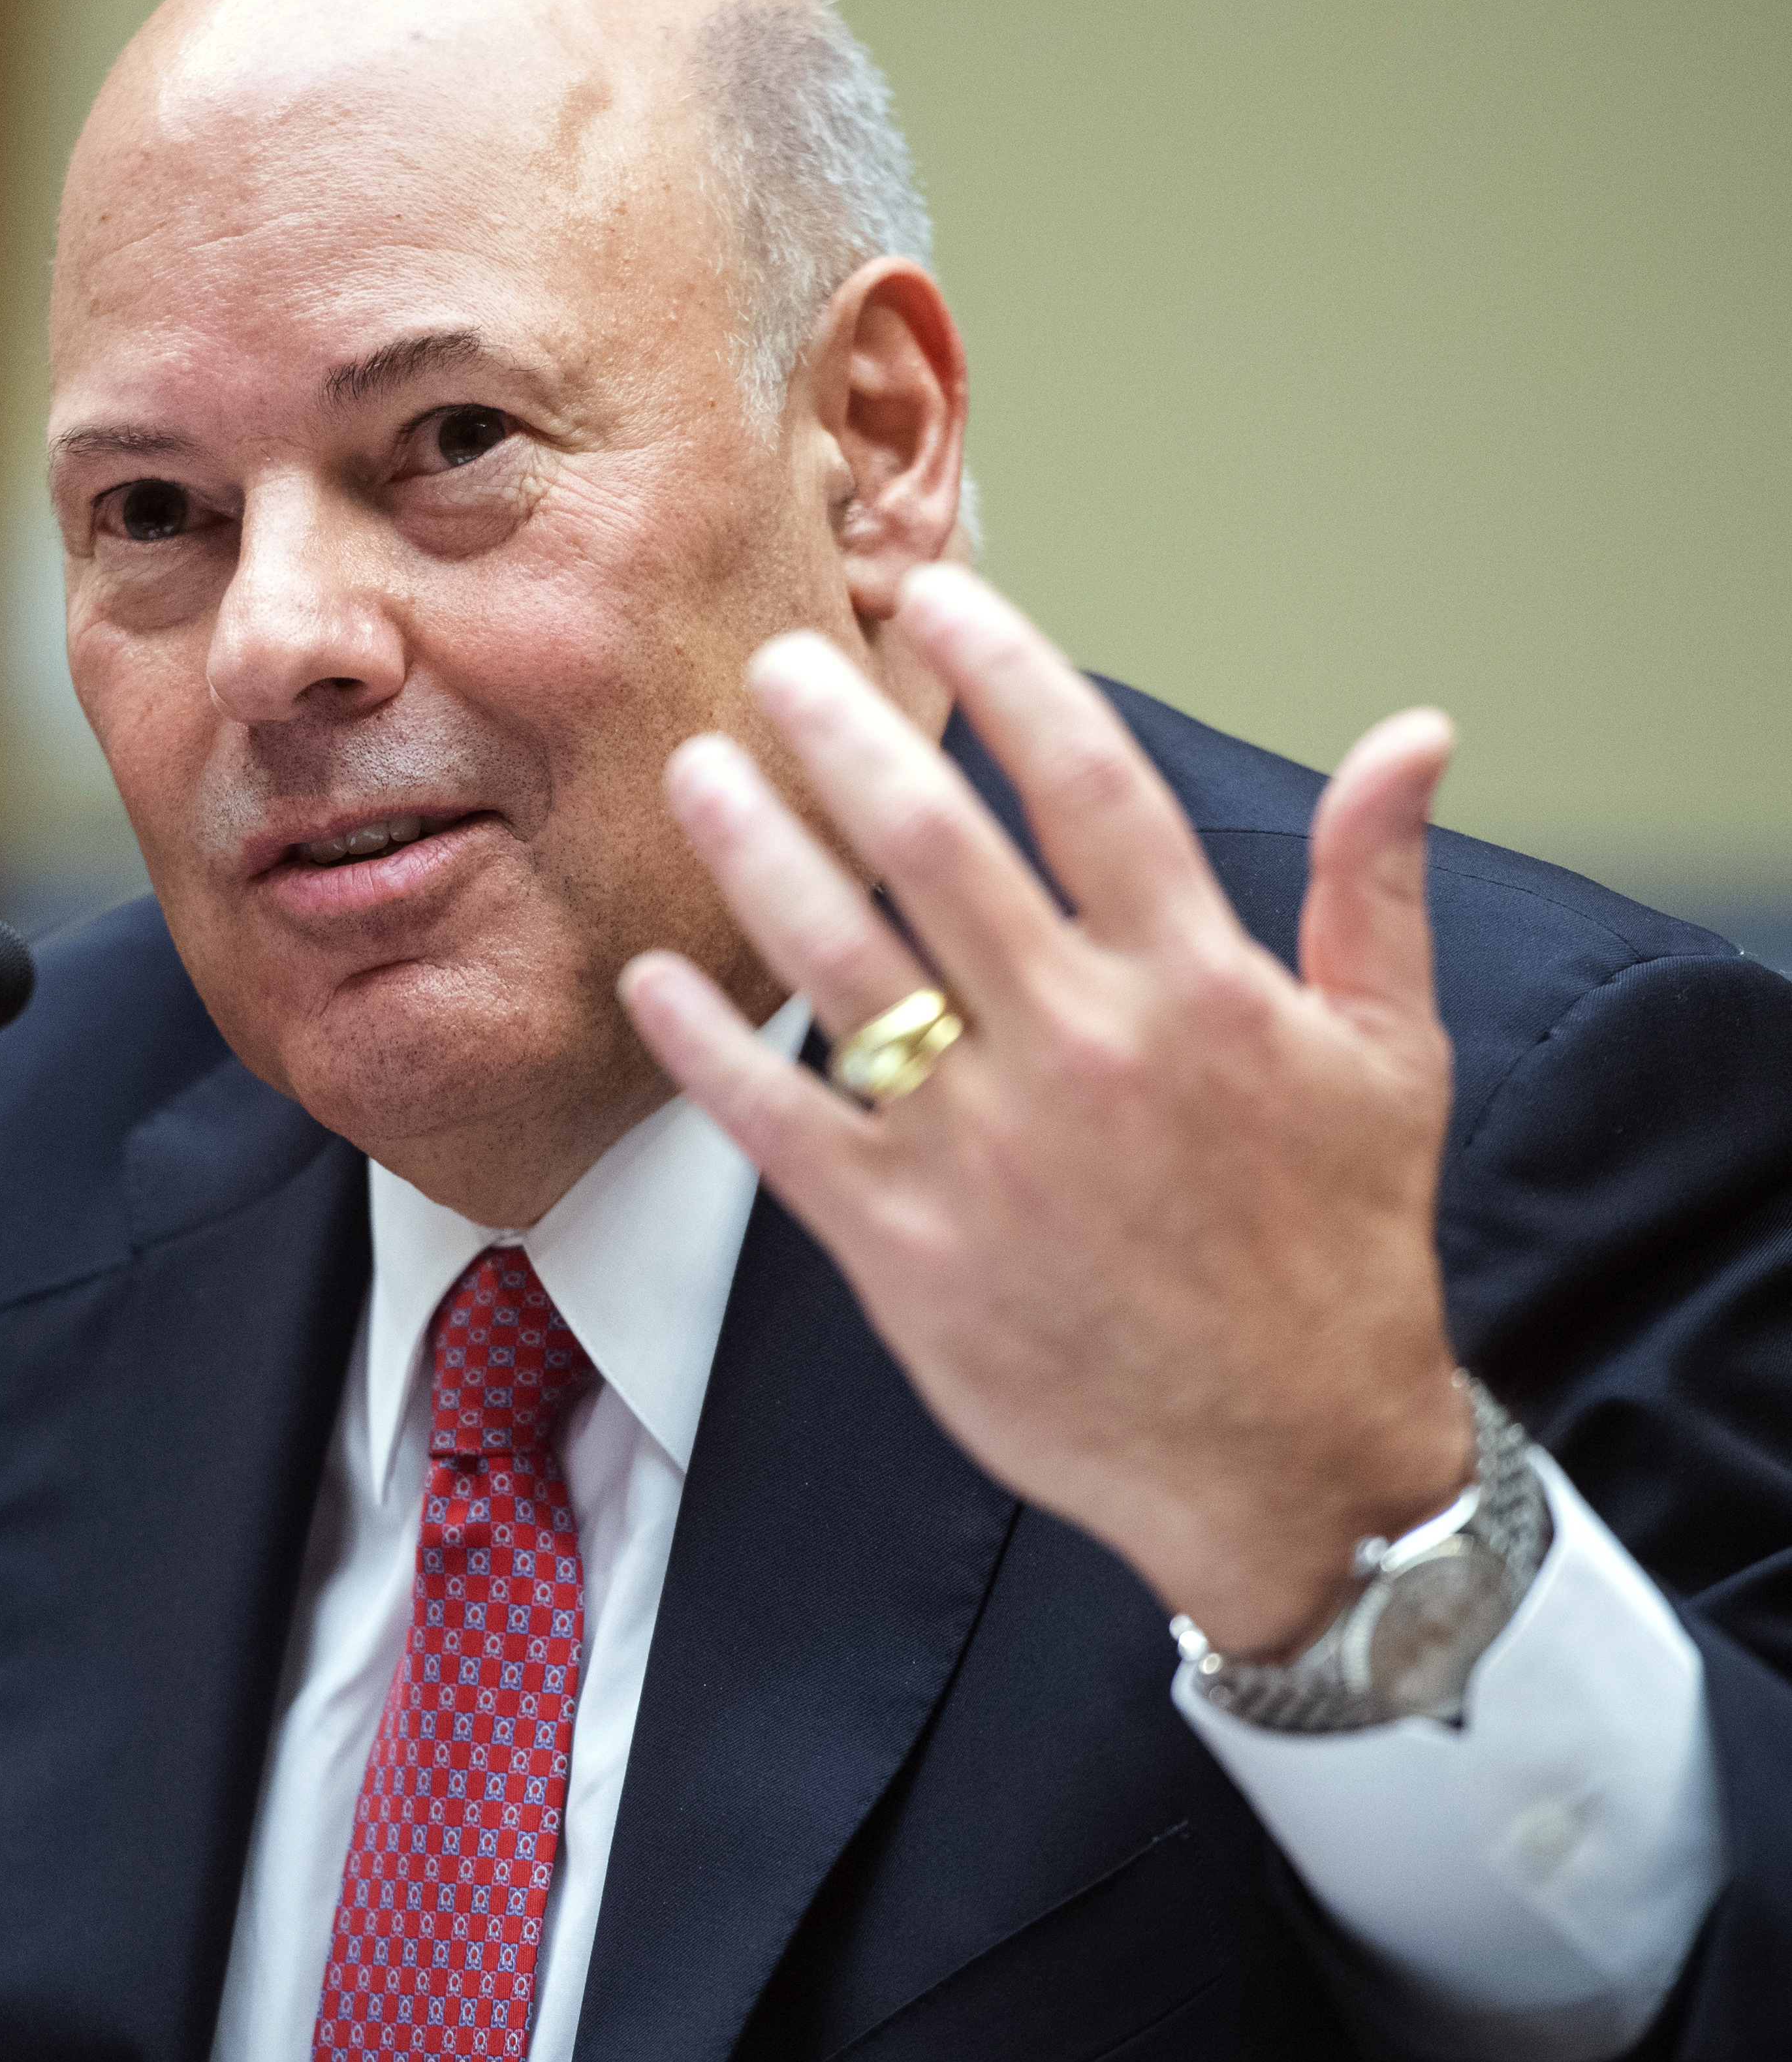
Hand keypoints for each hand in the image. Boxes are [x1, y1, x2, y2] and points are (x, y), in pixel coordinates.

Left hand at [619, 565, 1471, 1657]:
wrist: (1287, 1466)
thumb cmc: (1334, 1257)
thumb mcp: (1388, 1060)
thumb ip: (1373, 887)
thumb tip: (1410, 735)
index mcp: (1199, 988)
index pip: (1087, 780)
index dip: (1006, 669)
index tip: (937, 595)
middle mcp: (1082, 1050)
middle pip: (933, 846)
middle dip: (844, 735)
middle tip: (778, 659)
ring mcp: (982, 1149)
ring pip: (837, 962)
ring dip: (754, 851)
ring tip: (697, 768)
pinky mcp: (902, 1246)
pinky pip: (777, 1119)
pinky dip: (705, 1043)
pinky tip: (651, 975)